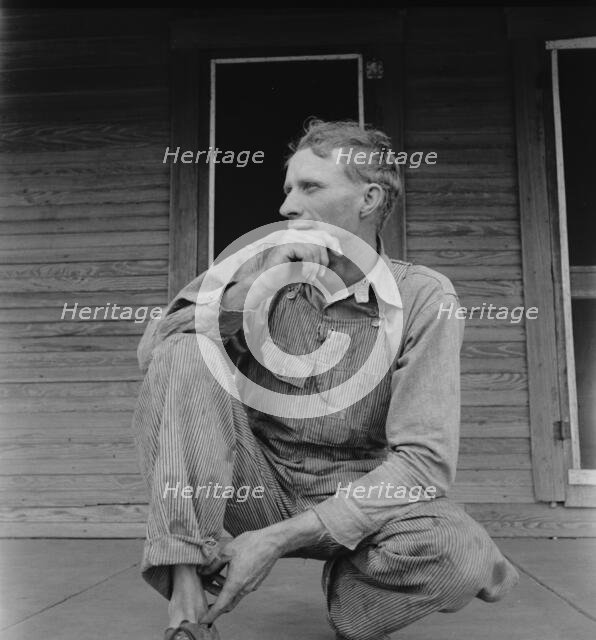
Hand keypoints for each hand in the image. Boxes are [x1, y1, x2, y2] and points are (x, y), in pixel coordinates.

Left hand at [200, 529, 282, 623]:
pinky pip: (241, 588)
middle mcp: (245, 588)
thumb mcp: (227, 551)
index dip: (210, 614)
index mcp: (236, 583)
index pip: (221, 606)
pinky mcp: (256, 581)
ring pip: (234, 595)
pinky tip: (228, 571)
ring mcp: (252, 585)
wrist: (273, 542)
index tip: (202, 620)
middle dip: (215, 600)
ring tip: (214, 575)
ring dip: (223, 590)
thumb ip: (213, 564)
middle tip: (205, 588)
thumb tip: (202, 572)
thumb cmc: (251, 544)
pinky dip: (232, 585)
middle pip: (227, 603)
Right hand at [221, 226, 342, 311]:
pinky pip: (307, 252)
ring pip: (315, 246)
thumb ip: (318, 255)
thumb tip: (338, 251)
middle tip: (321, 274)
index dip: (333, 241)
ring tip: (311, 277)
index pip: (321, 232)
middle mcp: (294, 232)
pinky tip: (305, 275)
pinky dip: (310, 266)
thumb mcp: (307, 264)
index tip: (339, 254)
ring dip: (316, 265)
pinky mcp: (285, 244)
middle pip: (320, 238)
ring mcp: (288, 237)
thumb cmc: (285, 275)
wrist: (266, 282)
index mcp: (298, 235)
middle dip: (324, 258)